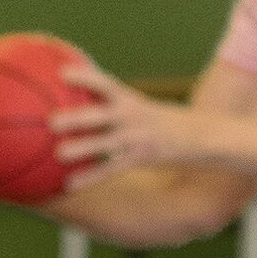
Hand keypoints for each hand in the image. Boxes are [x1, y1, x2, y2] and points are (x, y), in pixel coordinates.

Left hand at [49, 62, 201, 187]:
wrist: (205, 135)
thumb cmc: (164, 120)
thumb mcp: (142, 105)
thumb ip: (114, 102)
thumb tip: (80, 96)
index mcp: (131, 99)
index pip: (105, 83)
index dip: (84, 77)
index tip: (61, 73)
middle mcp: (132, 116)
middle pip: (99, 115)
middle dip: (76, 118)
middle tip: (51, 121)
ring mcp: (137, 138)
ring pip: (104, 144)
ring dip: (81, 149)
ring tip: (58, 154)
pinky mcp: (141, 158)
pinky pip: (110, 169)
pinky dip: (90, 177)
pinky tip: (70, 184)